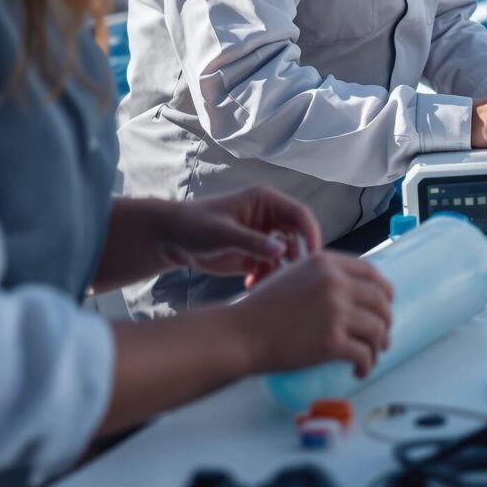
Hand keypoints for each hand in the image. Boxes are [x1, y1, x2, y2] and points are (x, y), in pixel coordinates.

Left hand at [160, 188, 323, 287]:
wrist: (172, 240)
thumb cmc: (194, 225)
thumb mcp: (222, 233)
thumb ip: (252, 241)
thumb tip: (282, 250)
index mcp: (266, 201)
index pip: (299, 215)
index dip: (311, 234)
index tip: (313, 258)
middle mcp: (270, 218)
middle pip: (299, 236)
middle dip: (299, 257)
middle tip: (295, 279)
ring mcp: (264, 237)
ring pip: (287, 256)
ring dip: (281, 271)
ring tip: (266, 284)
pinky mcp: (256, 255)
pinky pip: (273, 268)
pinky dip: (267, 278)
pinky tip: (251, 285)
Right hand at [233, 251, 393, 378]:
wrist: (240, 333)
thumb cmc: (260, 309)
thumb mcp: (293, 275)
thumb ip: (322, 277)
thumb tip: (351, 291)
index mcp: (326, 264)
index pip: (372, 273)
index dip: (384, 291)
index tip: (386, 303)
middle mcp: (335, 283)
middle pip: (380, 301)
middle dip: (386, 320)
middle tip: (382, 334)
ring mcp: (336, 312)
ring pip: (377, 329)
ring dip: (379, 345)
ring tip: (372, 355)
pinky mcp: (333, 341)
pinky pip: (364, 354)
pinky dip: (366, 364)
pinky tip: (359, 370)